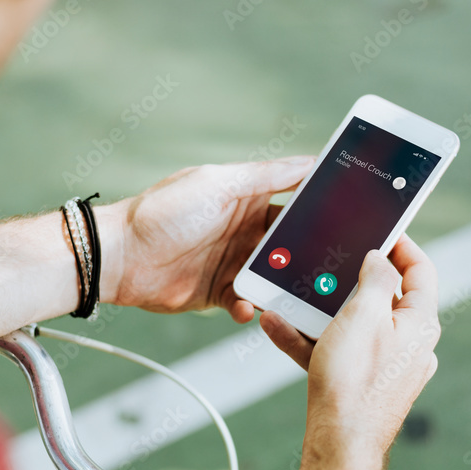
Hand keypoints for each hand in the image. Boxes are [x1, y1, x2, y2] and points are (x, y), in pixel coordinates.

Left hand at [100, 157, 314, 322]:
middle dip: (309, 254)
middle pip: (291, 243)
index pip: (295, 199)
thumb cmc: (162, 212)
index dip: (320, 206)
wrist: (121, 258)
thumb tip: (309, 161)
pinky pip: (247, 302)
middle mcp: (245, 229)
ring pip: (274, 277)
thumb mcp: (217, 184)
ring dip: (283, 286)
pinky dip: (250, 307)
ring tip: (294, 294)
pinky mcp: (219, 291)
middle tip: (330, 265)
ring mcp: (233, 262)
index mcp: (247, 197)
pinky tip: (245, 307)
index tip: (349, 214)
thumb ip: (266, 175)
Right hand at [261, 235, 439, 469]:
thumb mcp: (363, 314)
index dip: (402, 246)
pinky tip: (276, 328)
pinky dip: (309, 339)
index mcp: (420, 325)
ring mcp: (385, 368)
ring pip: (352, 326)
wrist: (339, 445)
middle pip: (383, 298)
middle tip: (326, 262)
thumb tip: (380, 261)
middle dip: (348, 279)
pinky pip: (334, 351)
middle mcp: (408, 346)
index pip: (421, 272)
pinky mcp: (360, 385)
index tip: (381, 230)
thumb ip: (375, 279)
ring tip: (288, 297)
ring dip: (318, 310)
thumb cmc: (355, 380)